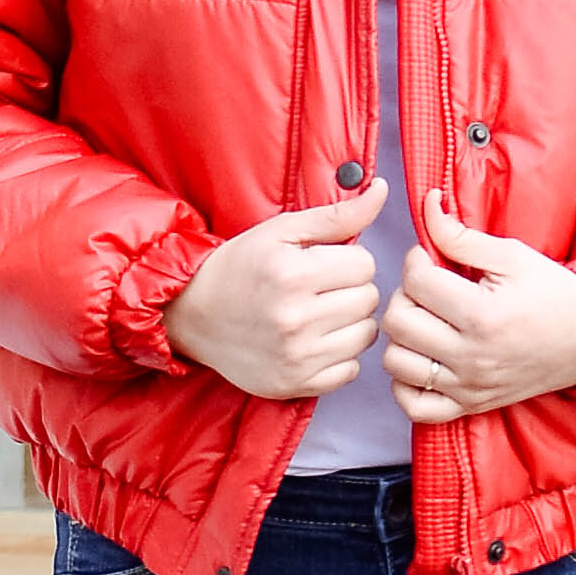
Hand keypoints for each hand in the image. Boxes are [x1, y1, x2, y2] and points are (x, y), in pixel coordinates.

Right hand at [168, 183, 387, 399]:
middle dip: (350, 289)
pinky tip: (315, 341)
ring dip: (350, 323)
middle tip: (320, 289)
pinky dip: (339, 356)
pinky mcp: (295, 384)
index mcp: (293, 275)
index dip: (348, 260)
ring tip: (320, 314)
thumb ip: (337, 215)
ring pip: (366, 335)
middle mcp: (296, 319)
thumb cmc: (239, 267)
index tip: (324, 264)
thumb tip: (382, 190)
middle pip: (369, 299)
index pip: (365, 264)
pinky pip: (350, 370)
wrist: (192, 315)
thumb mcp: (281, 231)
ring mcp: (297, 357)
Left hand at [384, 201, 575, 418]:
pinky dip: (406, 384)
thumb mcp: (513, 256)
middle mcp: (471, 356)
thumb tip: (427, 205)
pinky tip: (421, 360)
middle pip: (398, 322)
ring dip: (402, 337)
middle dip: (405, 295)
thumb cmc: (555, 294)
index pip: (415, 282)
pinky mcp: (471, 405)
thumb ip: (462, 235)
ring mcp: (469, 386)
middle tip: (427, 288)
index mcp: (482, 314)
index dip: (416, 260)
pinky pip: (415, 407)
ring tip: (424, 321)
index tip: (432, 258)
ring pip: (396, 363)